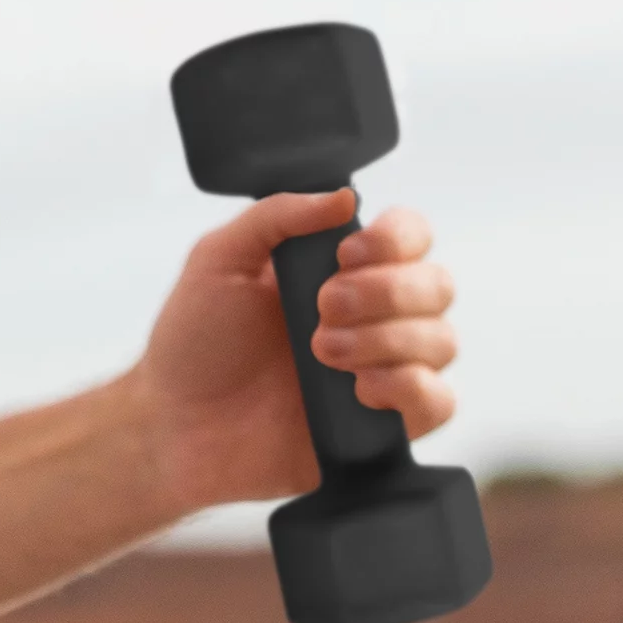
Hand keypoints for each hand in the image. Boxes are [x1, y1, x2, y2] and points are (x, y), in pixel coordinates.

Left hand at [131, 193, 459, 516]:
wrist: (180, 427)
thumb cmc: (194, 345)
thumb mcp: (218, 260)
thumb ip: (275, 215)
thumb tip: (344, 196)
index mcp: (338, 270)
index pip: (409, 236)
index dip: (395, 238)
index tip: (346, 254)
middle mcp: (371, 316)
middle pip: (437, 284)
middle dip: (386, 291)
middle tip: (323, 307)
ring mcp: (383, 369)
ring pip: (442, 340)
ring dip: (385, 339)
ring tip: (322, 353)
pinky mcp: (386, 425)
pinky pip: (440, 402)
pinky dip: (409, 388)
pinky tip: (359, 389)